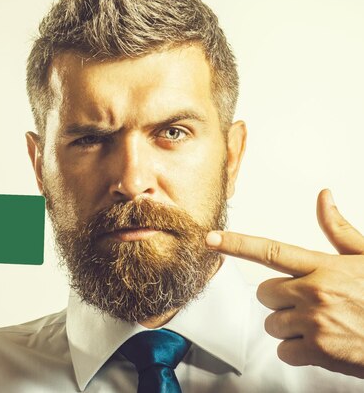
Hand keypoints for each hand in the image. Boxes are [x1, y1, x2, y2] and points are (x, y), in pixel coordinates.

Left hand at [205, 189, 363, 378]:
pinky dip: (297, 351)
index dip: (236, 244)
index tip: (210, 239)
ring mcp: (314, 323)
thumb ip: (338, 230)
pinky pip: (284, 350)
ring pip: (272, 323)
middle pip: (265, 293)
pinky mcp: (318, 351)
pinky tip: (322, 345)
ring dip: (289, 326)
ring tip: (321, 324)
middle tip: (308, 303)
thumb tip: (323, 197)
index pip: (270, 251)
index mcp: (324, 267)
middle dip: (279, 298)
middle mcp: (314, 293)